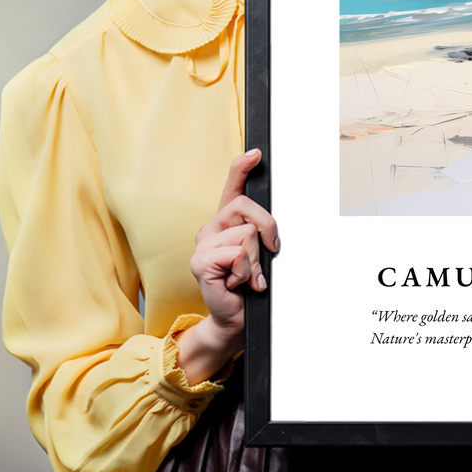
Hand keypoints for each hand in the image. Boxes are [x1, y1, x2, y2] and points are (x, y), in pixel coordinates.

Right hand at [175, 149, 279, 383]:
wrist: (236, 318)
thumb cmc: (249, 285)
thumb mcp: (260, 253)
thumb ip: (261, 234)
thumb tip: (271, 226)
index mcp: (226, 222)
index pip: (232, 187)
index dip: (242, 167)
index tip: (256, 153)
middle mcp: (211, 228)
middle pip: (247, 207)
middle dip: (268, 229)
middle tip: (269, 253)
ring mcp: (202, 244)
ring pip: (247, 234)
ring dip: (256, 260)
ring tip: (247, 276)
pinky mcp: (200, 262)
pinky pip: (237, 254)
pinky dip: (246, 272)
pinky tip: (237, 283)